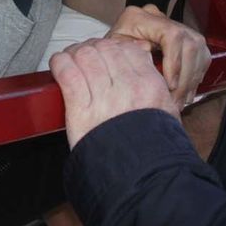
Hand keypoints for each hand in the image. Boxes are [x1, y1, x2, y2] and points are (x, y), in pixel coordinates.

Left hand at [50, 36, 176, 147]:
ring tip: (69, 58)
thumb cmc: (153, 151)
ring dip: (74, 53)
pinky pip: (68, 74)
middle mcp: (128, 86)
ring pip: (85, 56)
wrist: (141, 179)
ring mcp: (104, 98)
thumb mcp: (167, 115)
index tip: (105, 51)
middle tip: (85, 54)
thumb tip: (146, 69)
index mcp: (150, 85)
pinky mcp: (81, 110)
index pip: (127, 49)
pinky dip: (60, 64)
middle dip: (92, 47)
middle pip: (104, 48)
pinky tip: (58, 63)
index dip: (113, 46)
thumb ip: (158, 90)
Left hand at [107, 5, 208, 106]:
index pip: (172, 34)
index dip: (175, 62)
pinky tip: (184, 93)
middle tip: (175, 100)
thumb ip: (128, 54)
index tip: (170, 85)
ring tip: (179, 100)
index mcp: (139, 17)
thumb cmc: (110, 57)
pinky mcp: (185, 38)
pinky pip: (201, 56)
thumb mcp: (111, 56)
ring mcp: (174, 25)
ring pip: (199, 50)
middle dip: (185, 76)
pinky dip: (195, 77)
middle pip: (190, 43)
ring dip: (192, 79)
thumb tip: (148, 51)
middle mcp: (159, 17)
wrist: (112, 56)